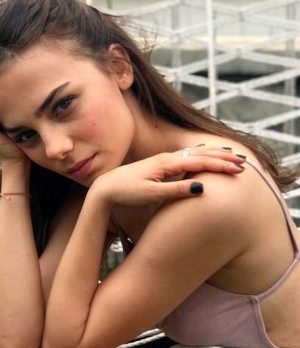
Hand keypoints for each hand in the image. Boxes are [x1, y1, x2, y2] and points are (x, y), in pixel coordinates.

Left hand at [90, 146, 245, 206]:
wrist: (105, 187)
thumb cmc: (127, 192)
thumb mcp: (151, 194)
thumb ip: (176, 190)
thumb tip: (202, 187)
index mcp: (166, 164)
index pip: (200, 162)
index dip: (220, 166)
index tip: (239, 170)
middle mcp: (166, 158)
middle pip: (200, 153)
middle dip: (222, 157)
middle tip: (243, 161)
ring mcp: (162, 160)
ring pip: (193, 153)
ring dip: (213, 154)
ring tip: (229, 155)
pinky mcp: (158, 164)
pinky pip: (185, 156)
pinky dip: (199, 155)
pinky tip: (202, 156)